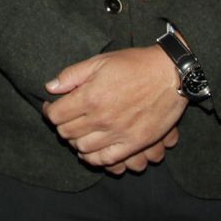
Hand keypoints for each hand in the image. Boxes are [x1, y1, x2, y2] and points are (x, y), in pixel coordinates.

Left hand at [41, 46, 186, 168]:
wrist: (170, 74)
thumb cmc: (134, 65)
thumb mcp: (99, 61)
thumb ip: (71, 75)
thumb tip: (50, 88)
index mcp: (90, 97)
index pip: (56, 115)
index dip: (50, 111)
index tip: (52, 107)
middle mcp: (102, 118)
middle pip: (67, 133)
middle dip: (61, 126)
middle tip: (66, 119)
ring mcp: (118, 133)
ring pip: (83, 148)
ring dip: (76, 142)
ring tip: (79, 132)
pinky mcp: (135, 143)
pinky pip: (106, 160)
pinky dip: (94, 158)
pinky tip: (92, 149)